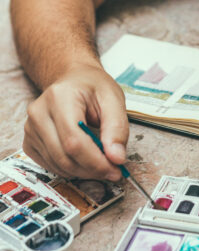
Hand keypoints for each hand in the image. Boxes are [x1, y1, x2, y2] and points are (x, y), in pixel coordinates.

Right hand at [23, 63, 128, 180]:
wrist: (73, 80)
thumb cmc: (93, 87)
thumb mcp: (113, 98)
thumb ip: (117, 128)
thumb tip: (116, 158)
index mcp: (60, 97)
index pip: (74, 141)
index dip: (96, 161)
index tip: (116, 169)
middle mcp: (39, 113)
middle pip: (64, 156)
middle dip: (92, 169)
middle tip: (113, 170)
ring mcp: (30, 128)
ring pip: (57, 165)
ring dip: (83, 171)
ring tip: (101, 163)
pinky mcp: (29, 141)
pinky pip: (49, 165)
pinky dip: (70, 169)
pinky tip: (83, 159)